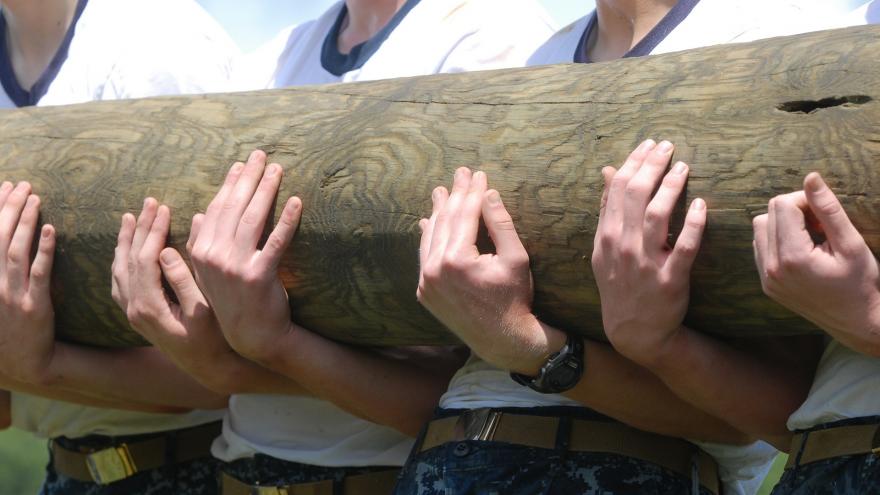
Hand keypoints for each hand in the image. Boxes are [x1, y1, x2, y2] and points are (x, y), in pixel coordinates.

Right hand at [0, 181, 56, 383]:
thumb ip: (1, 264)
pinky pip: (39, 274)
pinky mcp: (34, 306)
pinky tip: (52, 230)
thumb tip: (9, 234)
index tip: (5, 186)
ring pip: (15, 251)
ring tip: (36, 198)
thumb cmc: (11, 323)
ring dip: (25, 222)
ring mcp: (11, 295)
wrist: (24, 360)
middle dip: (9, 207)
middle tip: (23, 184)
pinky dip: (44, 250)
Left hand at [112, 198, 246, 392]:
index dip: (153, 231)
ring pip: (119, 269)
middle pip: (129, 259)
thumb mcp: (203, 312)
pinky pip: (120, 281)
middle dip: (140, 228)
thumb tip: (168, 251)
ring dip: (126, 241)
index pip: (145, 259)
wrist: (206, 368)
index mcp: (149, 306)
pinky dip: (122, 259)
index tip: (165, 209)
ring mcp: (131, 313)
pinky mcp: (135, 315)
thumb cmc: (213, 340)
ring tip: (131, 217)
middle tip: (150, 203)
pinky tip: (126, 248)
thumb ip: (184, 281)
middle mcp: (134, 309)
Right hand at [189, 150, 301, 361]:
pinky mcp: (260, 276)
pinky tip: (297, 202)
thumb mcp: (209, 272)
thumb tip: (199, 214)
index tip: (240, 164)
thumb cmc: (233, 300)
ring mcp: (236, 266)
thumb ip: (201, 244)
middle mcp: (215, 255)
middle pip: (234, 207)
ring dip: (267, 190)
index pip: (217, 208)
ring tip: (277, 169)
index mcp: (201, 251)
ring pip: (253, 218)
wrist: (252, 335)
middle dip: (248, 177)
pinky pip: (277, 242)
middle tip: (261, 155)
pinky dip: (287, 220)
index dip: (230, 184)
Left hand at [417, 167, 563, 373]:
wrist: (502, 340)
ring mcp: (425, 282)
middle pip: (445, 221)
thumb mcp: (516, 258)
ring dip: (437, 212)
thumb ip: (501, 223)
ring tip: (440, 191)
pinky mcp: (424, 291)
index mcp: (457, 260)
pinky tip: (428, 222)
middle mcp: (434, 270)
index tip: (477, 173)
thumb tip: (488, 192)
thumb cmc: (515, 298)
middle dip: (454, 195)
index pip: (465, 214)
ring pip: (431, 237)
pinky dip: (428, 237)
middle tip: (460, 173)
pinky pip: (424, 257)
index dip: (472, 191)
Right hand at [592, 140, 706, 366]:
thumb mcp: (604, 248)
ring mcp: (646, 263)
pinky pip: (684, 247)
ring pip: (658, 216)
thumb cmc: (620, 283)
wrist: (633, 330)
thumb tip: (609, 171)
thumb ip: (608, 210)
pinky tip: (701, 205)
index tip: (650, 144)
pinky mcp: (670, 280)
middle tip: (668, 146)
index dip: (635, 162)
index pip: (619, 189)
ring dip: (671, 188)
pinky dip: (693, 224)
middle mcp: (623, 246)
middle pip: (636, 196)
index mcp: (607, 236)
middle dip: (652, 165)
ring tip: (683, 167)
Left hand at [753, 172, 879, 355]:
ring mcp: (766, 279)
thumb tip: (810, 177)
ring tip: (812, 238)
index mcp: (792, 257)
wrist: (858, 323)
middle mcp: (772, 269)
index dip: (805, 201)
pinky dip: (777, 240)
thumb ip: (828, 209)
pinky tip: (802, 250)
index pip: (782, 205)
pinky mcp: (766, 285)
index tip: (825, 215)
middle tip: (821, 226)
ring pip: (759, 229)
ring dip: (783, 224)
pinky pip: (761, 248)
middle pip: (768, 213)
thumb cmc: (862, 283)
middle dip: (794, 211)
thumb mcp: (851, 243)